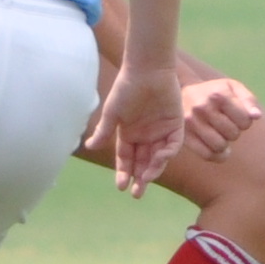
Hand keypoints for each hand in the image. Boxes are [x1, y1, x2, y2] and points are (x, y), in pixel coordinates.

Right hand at [87, 60, 187, 194]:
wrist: (148, 70)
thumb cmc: (127, 88)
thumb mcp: (113, 112)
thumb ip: (105, 131)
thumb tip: (89, 146)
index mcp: (128, 133)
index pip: (126, 158)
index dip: (123, 172)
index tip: (121, 186)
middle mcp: (144, 136)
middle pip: (142, 162)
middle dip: (140, 178)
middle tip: (137, 193)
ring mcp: (160, 131)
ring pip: (157, 157)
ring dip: (153, 169)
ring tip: (147, 178)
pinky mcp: (176, 125)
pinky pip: (173, 144)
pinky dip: (168, 153)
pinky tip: (160, 158)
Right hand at [181, 73, 263, 155]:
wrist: (181, 92)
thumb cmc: (214, 91)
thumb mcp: (233, 88)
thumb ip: (248, 100)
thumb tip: (257, 116)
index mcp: (218, 94)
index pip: (245, 121)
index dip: (245, 122)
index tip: (237, 117)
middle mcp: (203, 107)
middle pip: (233, 134)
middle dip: (234, 132)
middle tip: (226, 125)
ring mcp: (191, 122)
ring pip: (220, 146)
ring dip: (225, 144)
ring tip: (220, 134)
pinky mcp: (184, 135)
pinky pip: (207, 155)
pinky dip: (217, 156)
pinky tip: (217, 149)